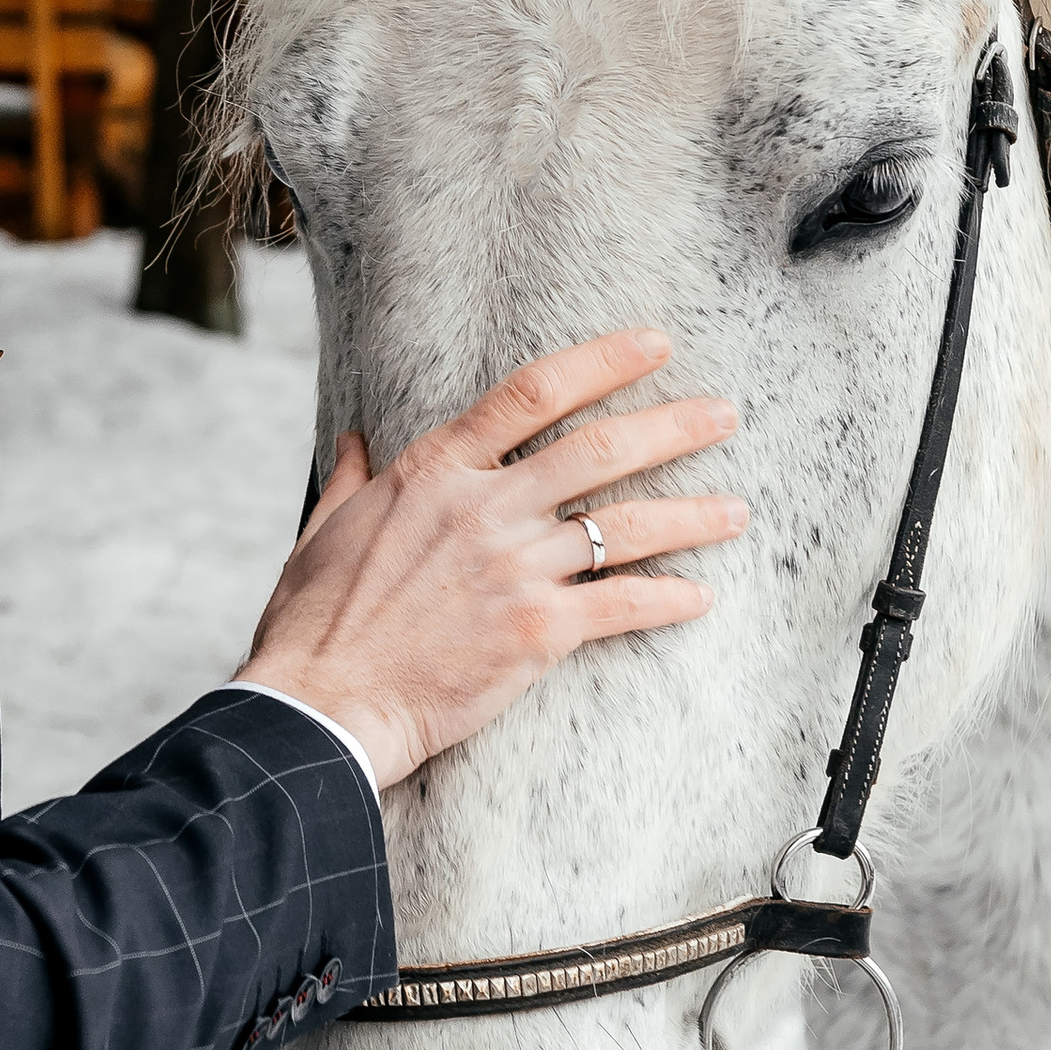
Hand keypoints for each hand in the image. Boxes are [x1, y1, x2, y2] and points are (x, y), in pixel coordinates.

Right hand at [231, 328, 743, 793]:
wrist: (325, 703)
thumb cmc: (314, 625)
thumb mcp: (322, 532)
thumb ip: (353, 480)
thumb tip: (356, 441)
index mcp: (434, 470)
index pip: (533, 393)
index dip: (603, 362)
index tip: (653, 345)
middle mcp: (484, 507)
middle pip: (600, 448)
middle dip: (672, 427)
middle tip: (722, 416)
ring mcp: (515, 567)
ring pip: (626, 525)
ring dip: (691, 514)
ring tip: (736, 509)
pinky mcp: (537, 631)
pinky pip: (623, 605)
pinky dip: (668, 599)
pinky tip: (699, 598)